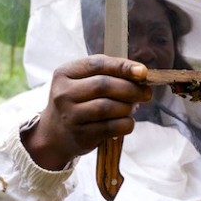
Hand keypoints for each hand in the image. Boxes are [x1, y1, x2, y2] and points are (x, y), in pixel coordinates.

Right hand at [22, 55, 151, 170]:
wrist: (54, 134)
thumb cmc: (76, 102)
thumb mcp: (81, 82)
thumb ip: (106, 74)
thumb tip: (141, 74)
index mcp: (64, 73)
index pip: (97, 64)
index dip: (122, 66)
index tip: (143, 71)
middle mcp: (64, 94)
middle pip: (103, 85)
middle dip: (130, 88)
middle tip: (146, 92)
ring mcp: (71, 116)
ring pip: (108, 107)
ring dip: (128, 107)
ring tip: (133, 107)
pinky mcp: (81, 135)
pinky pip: (111, 127)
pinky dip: (126, 123)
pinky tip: (127, 121)